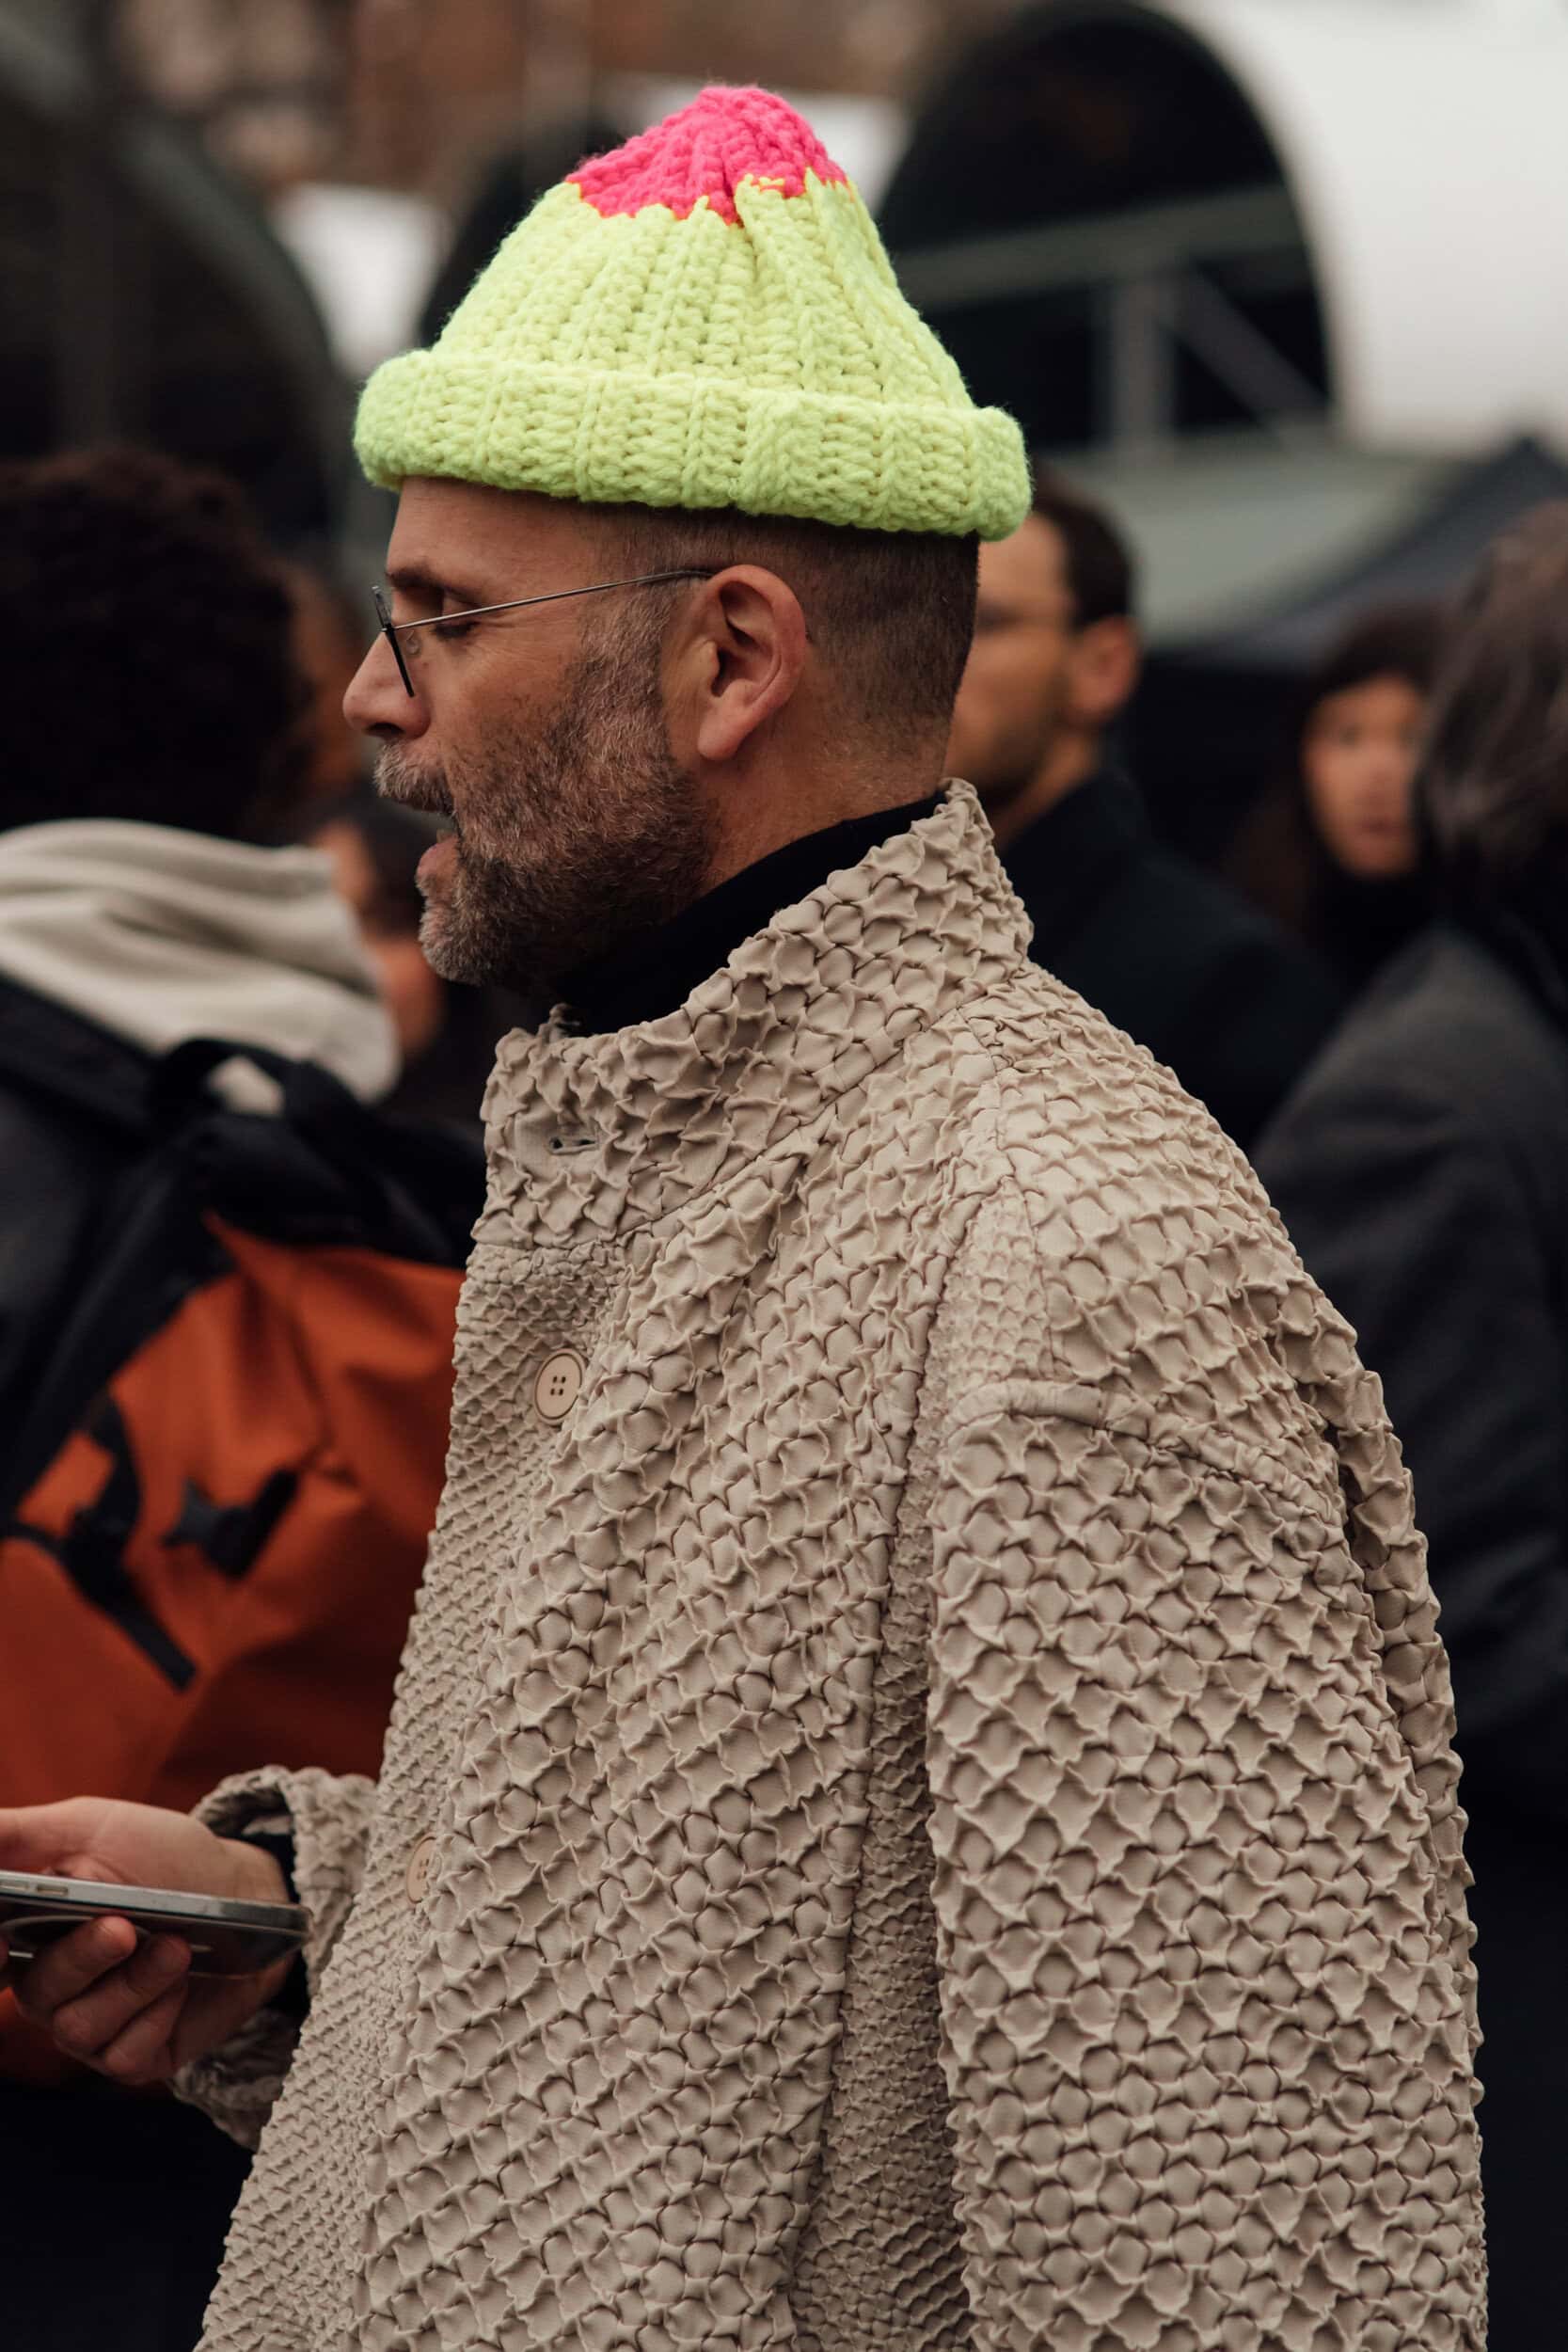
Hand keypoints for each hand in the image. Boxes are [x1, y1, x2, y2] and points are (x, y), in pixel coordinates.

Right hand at [0, 1797, 295, 2086]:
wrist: (243, 1891)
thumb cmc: (159, 1857)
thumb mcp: (90, 1827)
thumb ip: (14, 1835)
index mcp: (26, 1934)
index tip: (3, 1947)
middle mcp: (50, 1987)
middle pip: (36, 1993)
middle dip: (82, 1958)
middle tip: (125, 1927)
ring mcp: (90, 2025)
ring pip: (78, 2028)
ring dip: (133, 1983)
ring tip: (176, 1946)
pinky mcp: (134, 2055)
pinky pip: (124, 2056)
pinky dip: (158, 2015)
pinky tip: (184, 1982)